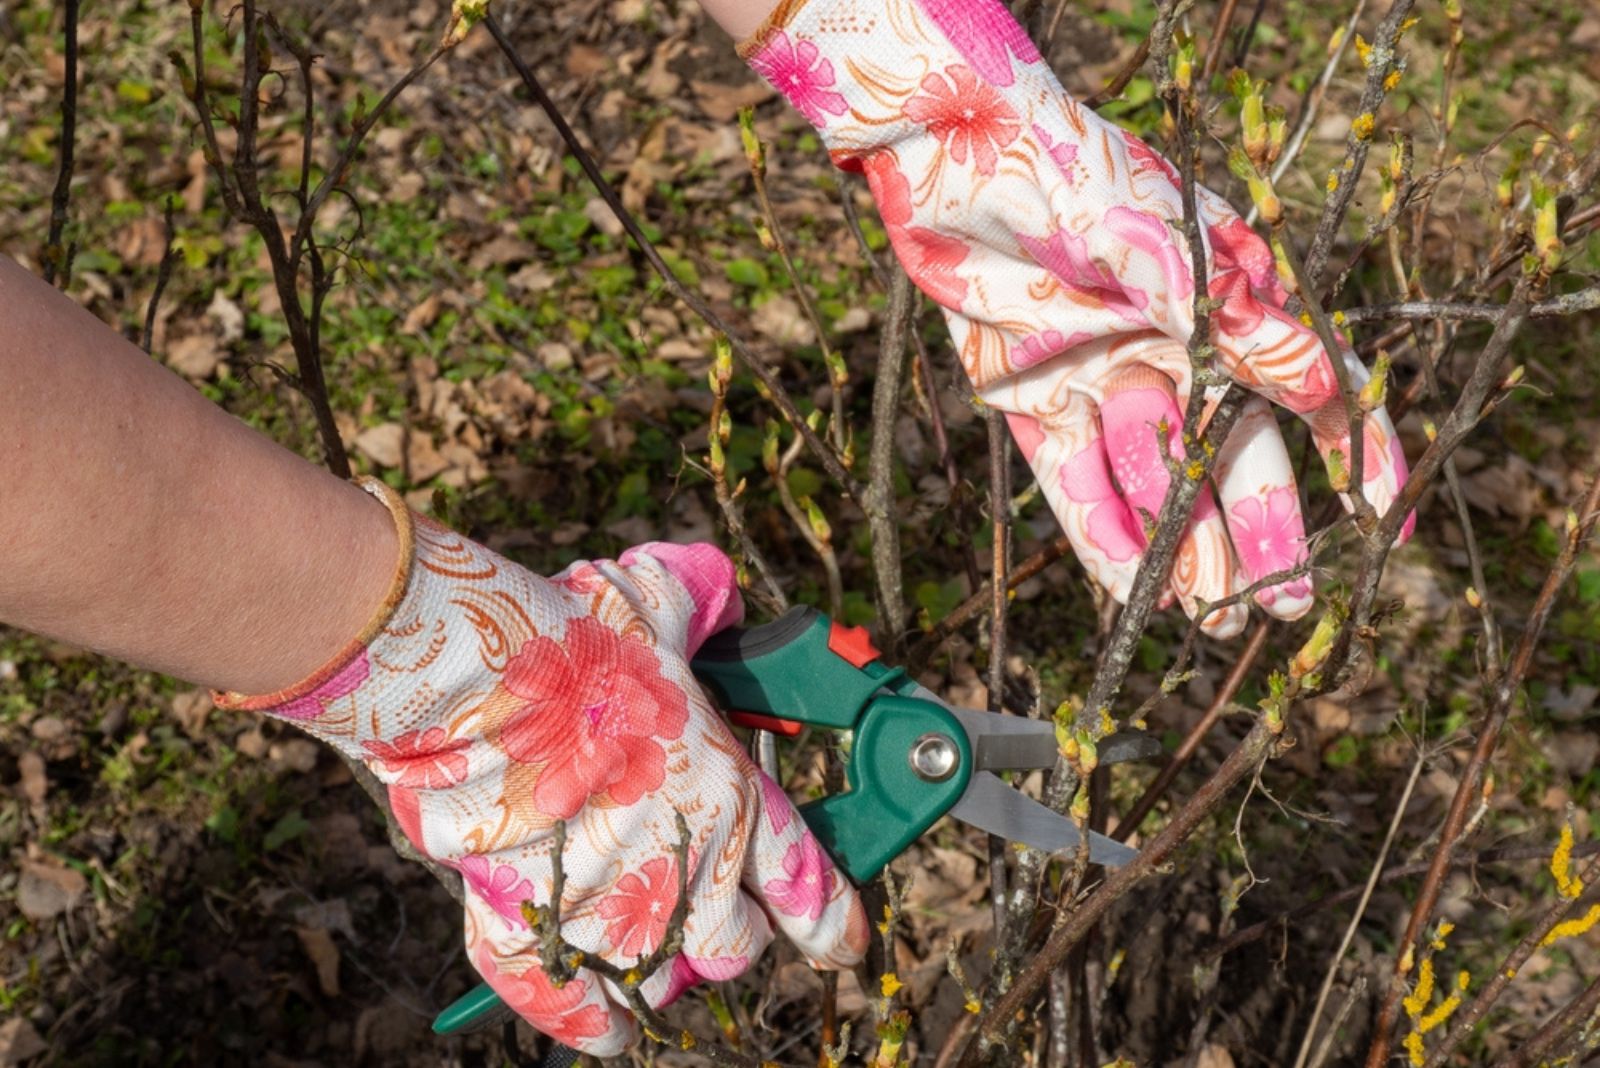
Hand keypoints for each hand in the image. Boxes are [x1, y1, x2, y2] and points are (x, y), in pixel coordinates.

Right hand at [215, 480, 866, 1054]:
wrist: (473, 681)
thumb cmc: (575, 637)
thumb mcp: (661, 597)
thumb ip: (707, 600)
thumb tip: (722, 595)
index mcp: (728, 801)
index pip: (808, 890)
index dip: (834, 921)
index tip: (844, 939)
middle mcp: (680, 871)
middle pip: (734, 950)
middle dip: (731, 932)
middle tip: (710, 899)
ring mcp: (604, 910)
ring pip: (657, 982)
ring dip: (659, 964)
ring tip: (645, 930)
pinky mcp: (527, 927)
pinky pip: (566, 1006)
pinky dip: (585, 1021)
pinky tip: (605, 1027)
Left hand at [742, 0, 1410, 635]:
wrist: (949, 156)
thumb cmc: (1066, 172)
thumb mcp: (1157, 242)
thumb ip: (1230, 321)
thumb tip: (1322, 388)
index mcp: (1223, 299)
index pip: (1307, 385)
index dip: (1352, 453)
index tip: (1386, 523)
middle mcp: (1170, 346)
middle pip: (1228, 451)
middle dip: (1258, 530)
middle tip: (1281, 607)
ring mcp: (1102, 378)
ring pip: (1153, 479)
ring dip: (1182, 548)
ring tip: (1211, 617)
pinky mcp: (1033, 401)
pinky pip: (1074, 480)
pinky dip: (1102, 532)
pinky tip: (1133, 589)